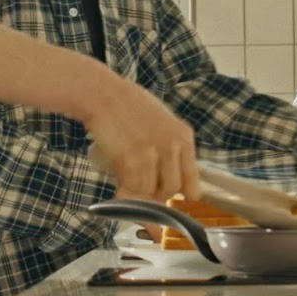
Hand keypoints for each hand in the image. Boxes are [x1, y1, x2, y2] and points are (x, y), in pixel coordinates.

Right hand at [84, 81, 198, 203]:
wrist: (103, 94)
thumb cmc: (129, 107)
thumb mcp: (162, 123)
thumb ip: (171, 150)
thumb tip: (173, 185)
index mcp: (183, 136)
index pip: (193, 182)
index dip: (182, 197)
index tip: (173, 202)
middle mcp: (171, 145)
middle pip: (172, 190)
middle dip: (158, 195)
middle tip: (144, 189)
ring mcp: (151, 153)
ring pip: (150, 191)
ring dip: (138, 190)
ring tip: (128, 176)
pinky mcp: (130, 159)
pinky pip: (132, 186)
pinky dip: (125, 188)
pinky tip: (119, 178)